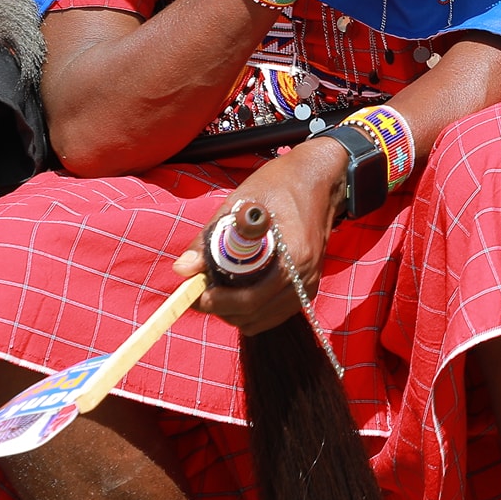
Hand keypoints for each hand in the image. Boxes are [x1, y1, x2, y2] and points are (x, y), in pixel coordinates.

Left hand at [172, 136, 346, 334]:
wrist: (319, 180)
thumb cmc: (279, 185)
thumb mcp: (239, 203)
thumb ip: (209, 239)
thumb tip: (182, 270)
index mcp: (292, 255)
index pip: (250, 298)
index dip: (218, 302)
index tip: (195, 293)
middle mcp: (304, 275)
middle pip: (255, 314)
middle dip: (222, 309)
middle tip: (200, 293)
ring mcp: (308, 283)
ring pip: (263, 320)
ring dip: (235, 313)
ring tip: (217, 293)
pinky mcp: (308, 287)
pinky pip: (274, 314)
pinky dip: (252, 312)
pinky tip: (238, 293)